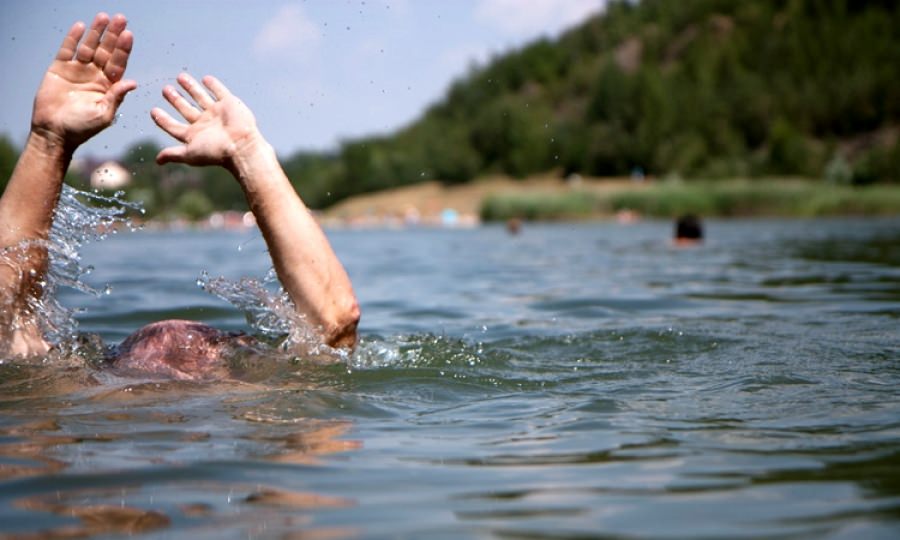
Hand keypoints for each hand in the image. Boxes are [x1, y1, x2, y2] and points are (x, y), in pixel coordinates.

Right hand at [31, 13, 136, 147]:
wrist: (54, 132)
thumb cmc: (82, 128)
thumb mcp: (104, 114)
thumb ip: (116, 97)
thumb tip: (133, 82)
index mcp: (108, 86)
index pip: (118, 63)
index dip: (123, 49)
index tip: (129, 35)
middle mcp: (95, 75)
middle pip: (106, 51)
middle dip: (113, 36)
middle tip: (121, 19)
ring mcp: (78, 70)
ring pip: (89, 47)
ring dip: (96, 32)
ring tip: (103, 17)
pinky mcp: (60, 68)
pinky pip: (68, 50)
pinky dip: (73, 38)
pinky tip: (81, 26)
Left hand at [150, 73, 260, 169]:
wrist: (241, 145)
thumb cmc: (216, 152)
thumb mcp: (190, 153)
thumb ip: (173, 154)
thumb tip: (157, 161)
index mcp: (195, 135)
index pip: (174, 126)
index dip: (164, 119)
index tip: (153, 111)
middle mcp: (205, 123)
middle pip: (186, 109)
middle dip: (175, 100)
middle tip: (165, 90)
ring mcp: (217, 113)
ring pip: (200, 97)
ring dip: (190, 88)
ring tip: (180, 77)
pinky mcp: (229, 104)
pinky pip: (219, 92)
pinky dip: (213, 85)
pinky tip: (205, 79)